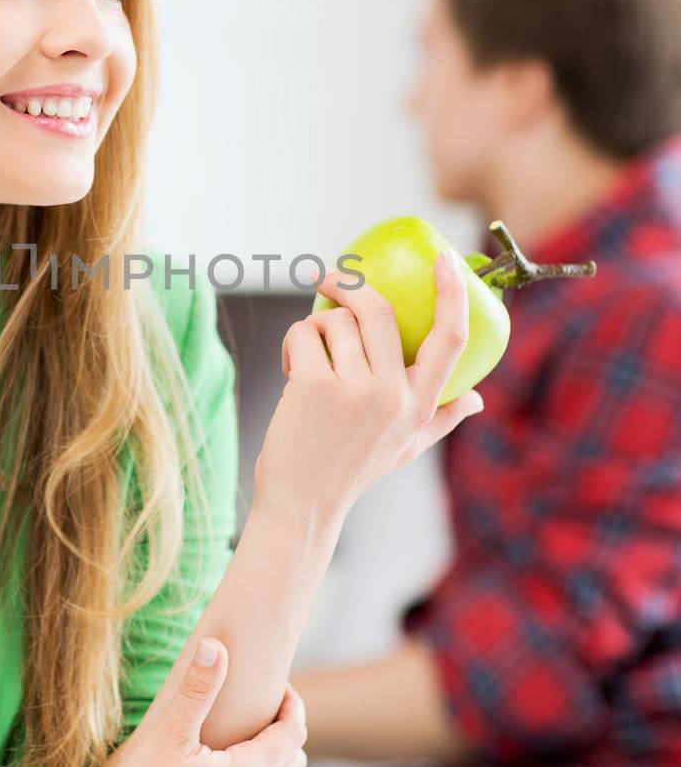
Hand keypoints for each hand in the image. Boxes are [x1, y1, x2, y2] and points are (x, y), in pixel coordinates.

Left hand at [252, 250, 482, 531]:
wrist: (301, 506)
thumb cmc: (349, 471)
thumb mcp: (405, 448)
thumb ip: (440, 419)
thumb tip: (476, 400)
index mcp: (420, 406)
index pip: (451, 340)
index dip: (452, 294)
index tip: (444, 259)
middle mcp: (395, 396)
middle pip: (379, 312)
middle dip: (349, 287)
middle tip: (328, 279)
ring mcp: (355, 389)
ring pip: (335, 321)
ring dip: (313, 331)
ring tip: (305, 364)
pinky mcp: (315, 384)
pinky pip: (304, 332)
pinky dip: (292, 344)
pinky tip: (289, 372)